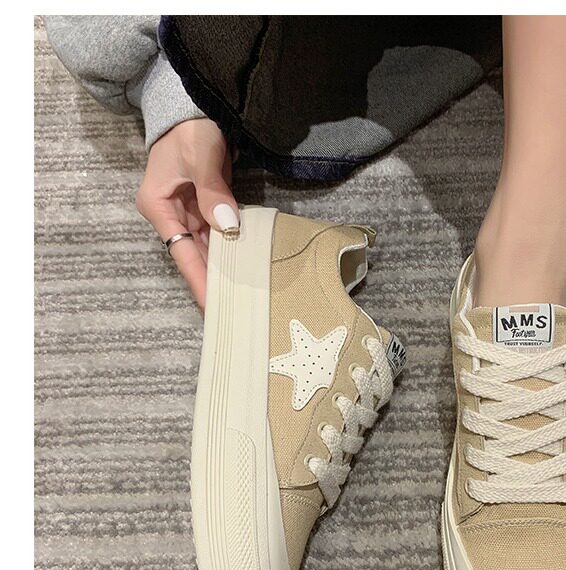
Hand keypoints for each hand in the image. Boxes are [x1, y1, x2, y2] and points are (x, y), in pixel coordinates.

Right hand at [136, 119, 238, 309]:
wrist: (197, 106)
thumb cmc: (190, 128)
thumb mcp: (200, 156)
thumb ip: (213, 191)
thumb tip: (228, 227)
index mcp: (158, 206)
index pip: (181, 252)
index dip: (198, 279)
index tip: (212, 305)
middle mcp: (170, 214)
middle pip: (195, 255)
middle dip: (214, 280)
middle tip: (235, 307)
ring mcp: (189, 211)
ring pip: (209, 247)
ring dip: (226, 265)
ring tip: (244, 293)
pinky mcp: (207, 206)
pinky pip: (220, 234)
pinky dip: (233, 247)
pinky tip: (247, 265)